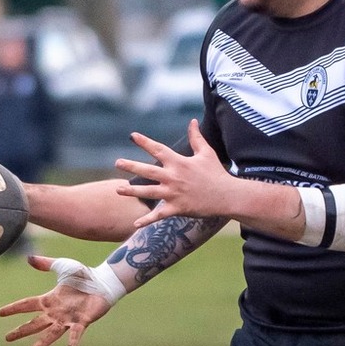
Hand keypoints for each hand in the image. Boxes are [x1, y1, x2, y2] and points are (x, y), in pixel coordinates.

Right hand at [0, 255, 115, 345]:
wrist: (103, 282)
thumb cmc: (84, 275)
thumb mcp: (63, 266)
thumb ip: (46, 263)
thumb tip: (28, 257)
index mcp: (49, 300)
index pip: (27, 304)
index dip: (13, 308)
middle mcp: (56, 312)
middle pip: (34, 323)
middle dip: (21, 331)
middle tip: (7, 338)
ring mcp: (68, 319)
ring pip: (51, 333)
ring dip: (41, 343)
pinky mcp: (82, 322)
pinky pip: (76, 333)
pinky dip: (73, 340)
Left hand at [114, 121, 235, 225]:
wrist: (227, 195)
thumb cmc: (216, 173)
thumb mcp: (207, 153)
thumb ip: (196, 137)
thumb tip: (192, 121)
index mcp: (179, 163)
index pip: (159, 149)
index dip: (145, 142)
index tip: (132, 135)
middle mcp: (174, 177)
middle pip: (148, 171)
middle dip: (131, 166)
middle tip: (117, 163)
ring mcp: (174, 193)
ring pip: (149, 192)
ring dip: (132, 191)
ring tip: (117, 190)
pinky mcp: (177, 208)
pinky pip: (159, 215)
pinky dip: (147, 220)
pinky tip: (134, 224)